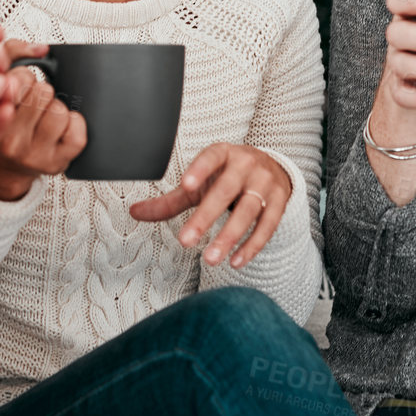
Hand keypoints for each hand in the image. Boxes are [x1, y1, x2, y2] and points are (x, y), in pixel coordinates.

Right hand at [0, 37, 86, 201]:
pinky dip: (73, 124)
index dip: (22, 77)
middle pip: (43, 91)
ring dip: (55, 108)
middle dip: (39, 91)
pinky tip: (58, 128)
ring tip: (41, 116)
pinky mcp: (55, 164)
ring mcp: (32, 155)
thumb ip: (12, 53)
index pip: (19, 79)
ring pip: (60, 111)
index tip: (15, 85)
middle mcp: (9, 141)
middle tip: (28, 103)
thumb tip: (41, 49)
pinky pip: (77, 133)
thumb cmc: (0, 117)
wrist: (0, 166)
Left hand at [128, 143, 293, 269]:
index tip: (185, 185)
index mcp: (224, 154)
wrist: (272, 168)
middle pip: (226, 191)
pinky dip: (251, 246)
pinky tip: (235, 261)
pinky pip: (267, 227)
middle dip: (205, 217)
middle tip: (185, 241)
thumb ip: (171, 199)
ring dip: (229, 237)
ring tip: (209, 258)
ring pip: (248, 211)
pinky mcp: (279, 203)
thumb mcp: (201, 182)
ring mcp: (265, 184)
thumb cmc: (226, 175)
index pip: (211, 157)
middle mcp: (246, 166)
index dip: (199, 169)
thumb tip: (135, 212)